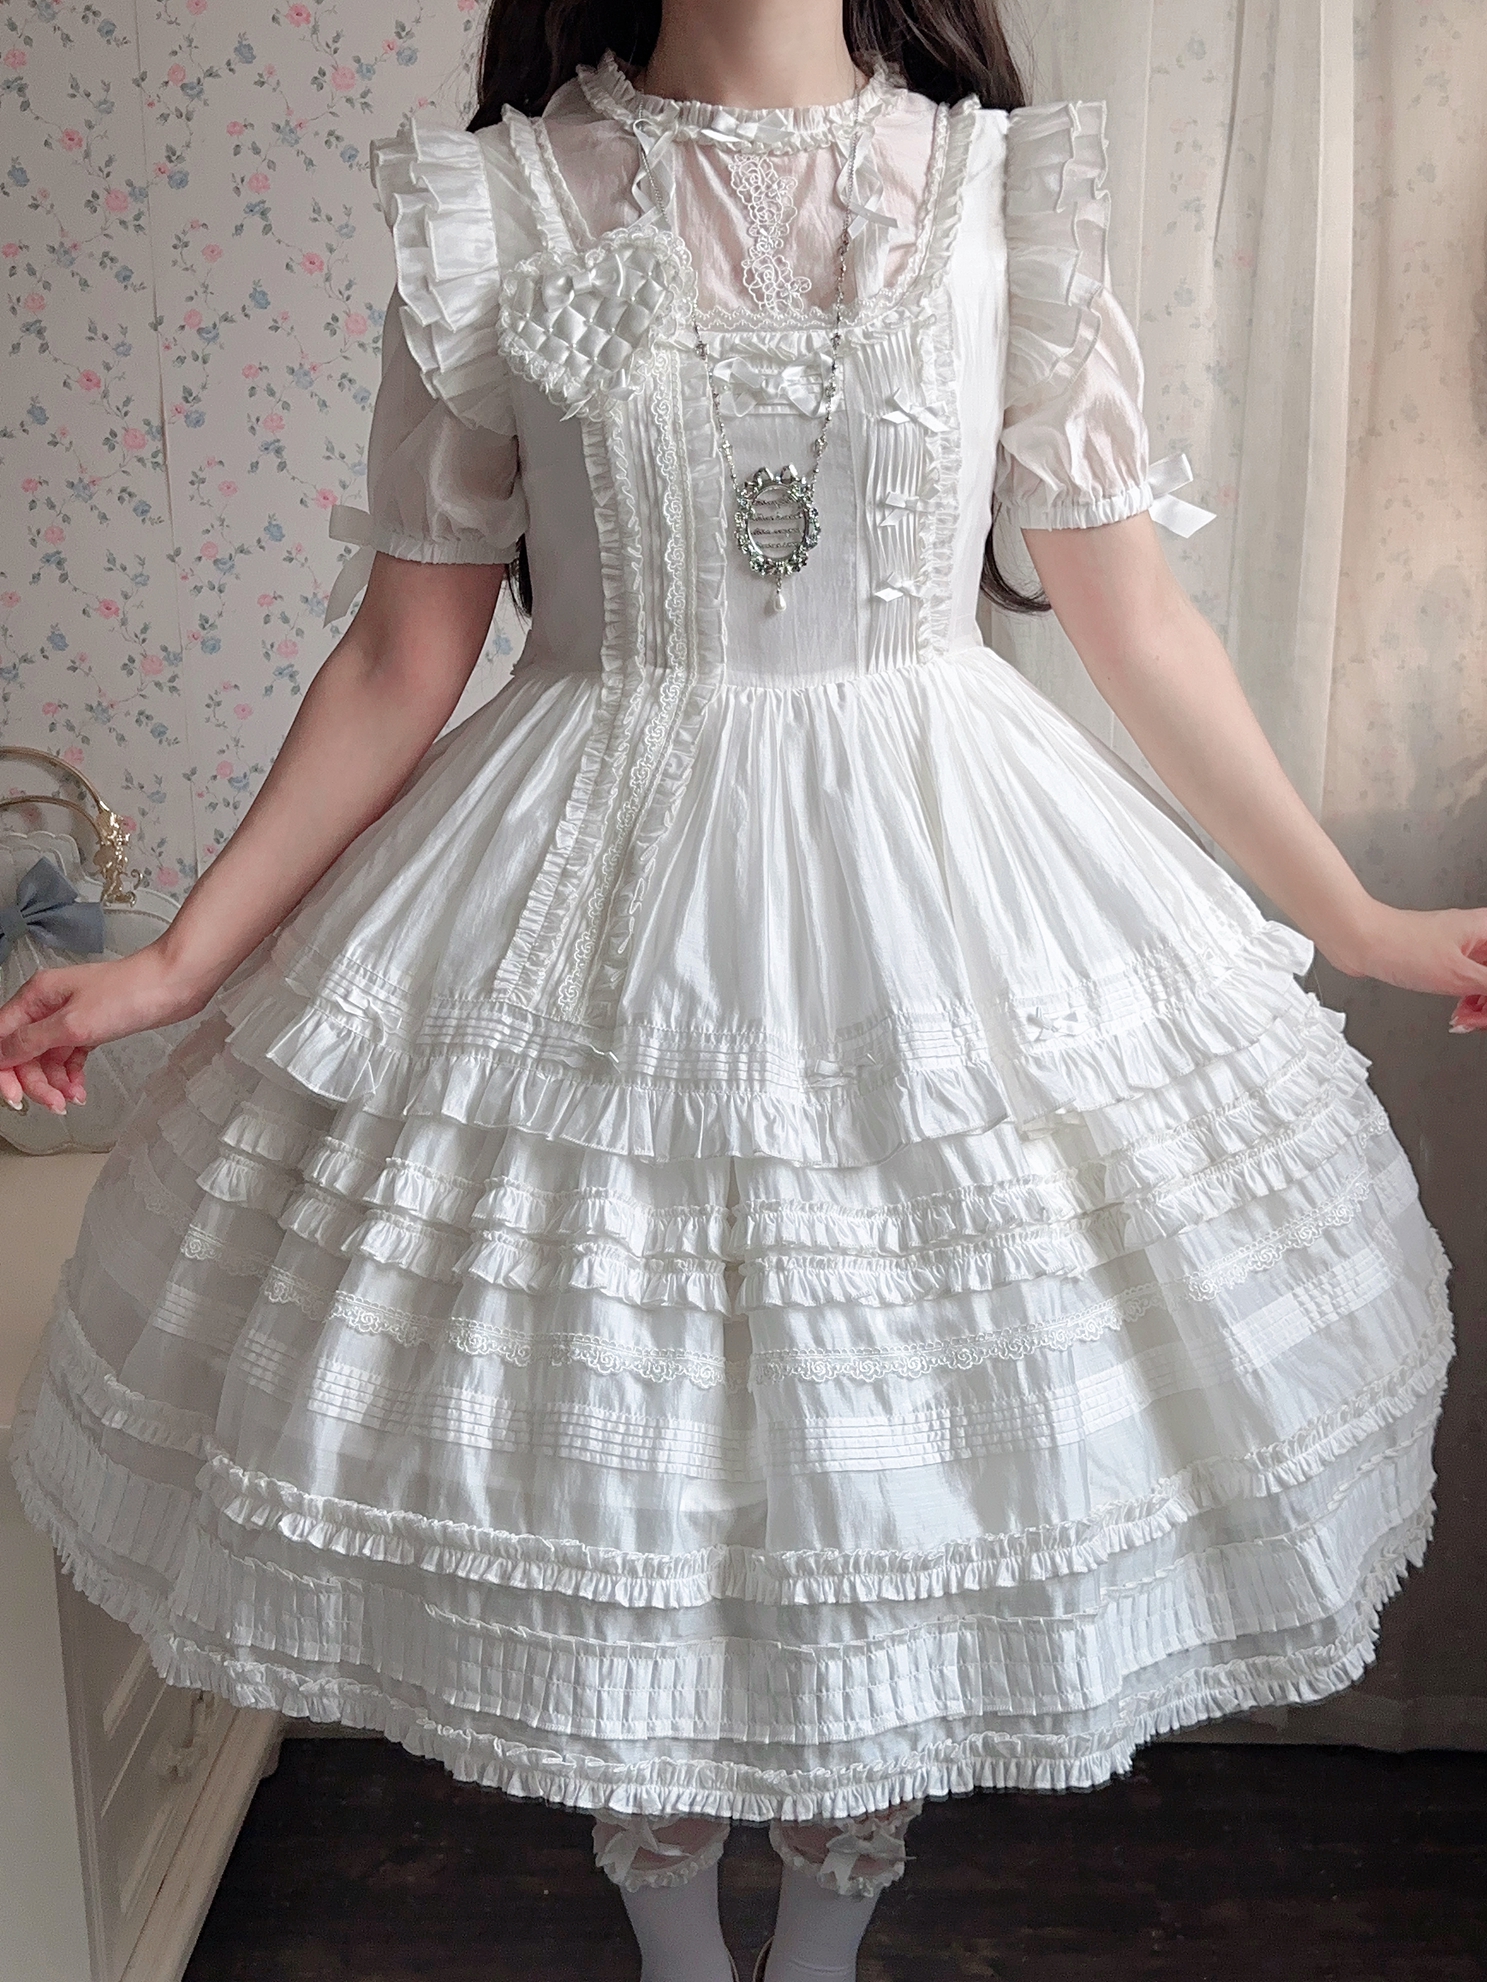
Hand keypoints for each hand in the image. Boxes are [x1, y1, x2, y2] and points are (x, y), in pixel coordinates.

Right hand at [0, 943, 210, 1115]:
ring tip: (69, 1099)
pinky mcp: (91, 1026)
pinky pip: (70, 1056)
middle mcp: (48, 1005)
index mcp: (36, 996)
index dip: (5, 1071)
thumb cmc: (130, 992)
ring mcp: (70, 1016)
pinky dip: (71, 1074)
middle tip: (52, 1104)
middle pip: (24, 1052)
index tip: (14, 1098)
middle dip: (35, 1082)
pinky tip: (78, 1089)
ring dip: (54, 1082)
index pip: (2, 1039)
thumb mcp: (73, 1024)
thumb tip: (0, 1055)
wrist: (173, 984)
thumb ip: (32, 1041)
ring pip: (47, 1058)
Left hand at [1320, 901, 1486, 1026]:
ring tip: (1465, 1018)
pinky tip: (1458, 1013)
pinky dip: (1464, 1001)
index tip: (1486, 1008)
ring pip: (1484, 983)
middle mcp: (1476, 936)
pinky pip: (1465, 984)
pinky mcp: (1440, 961)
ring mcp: (1458, 949)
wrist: (1359, 940)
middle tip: (1477, 1019)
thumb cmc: (1401, 946)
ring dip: (1479, 1007)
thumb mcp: (1459, 974)